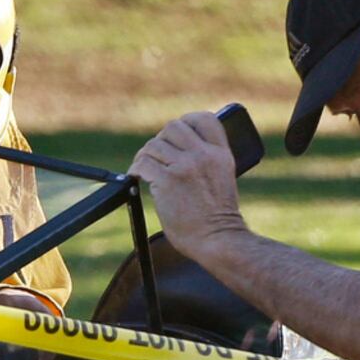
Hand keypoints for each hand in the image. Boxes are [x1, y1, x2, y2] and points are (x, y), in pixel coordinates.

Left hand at [126, 111, 246, 259]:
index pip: (206, 119)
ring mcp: (185, 167)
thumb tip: (181, 152)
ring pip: (155, 144)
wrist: (218, 240)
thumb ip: (207, 161)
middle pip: (174, 127)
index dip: (188, 121)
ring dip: (146, 155)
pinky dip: (136, 168)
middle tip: (157, 155)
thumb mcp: (223, 179)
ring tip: (145, 168)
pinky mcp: (168, 181)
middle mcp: (204, 155)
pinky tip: (137, 176)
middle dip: (162, 139)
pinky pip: (143, 163)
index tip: (177, 134)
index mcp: (221, 154)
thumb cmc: (219, 218)